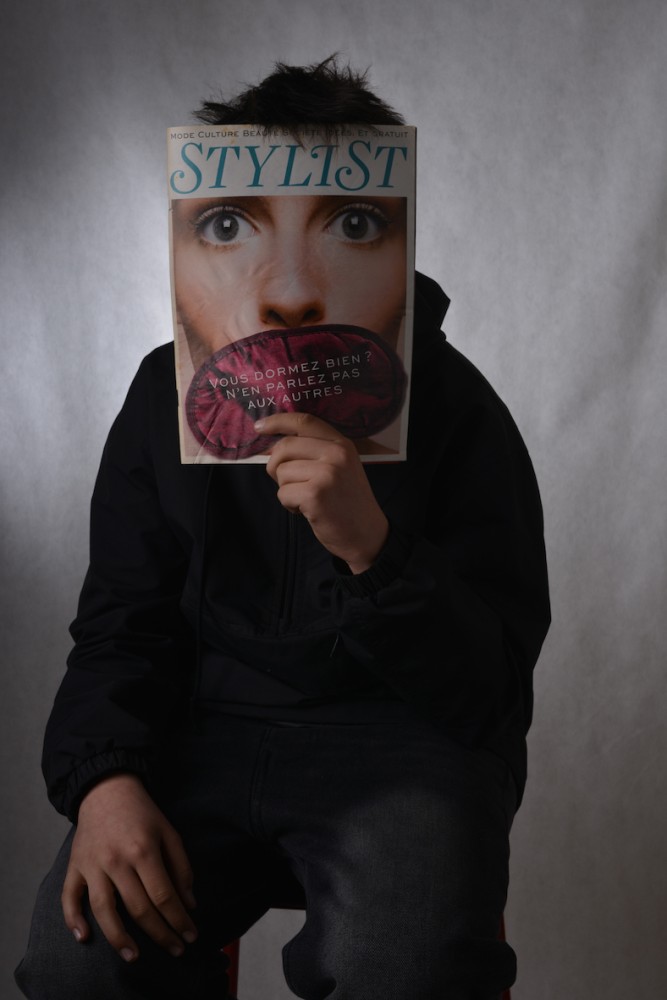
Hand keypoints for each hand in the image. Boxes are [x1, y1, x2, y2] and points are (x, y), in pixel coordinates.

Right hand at [62, 773, 196, 961]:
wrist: (106, 789)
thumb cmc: (142, 812)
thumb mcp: (169, 832)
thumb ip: (181, 867)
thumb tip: (189, 904)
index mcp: (143, 850)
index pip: (164, 896)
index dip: (179, 920)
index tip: (190, 936)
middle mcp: (116, 860)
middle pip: (139, 908)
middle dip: (160, 934)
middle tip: (175, 950)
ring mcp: (92, 865)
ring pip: (104, 910)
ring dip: (119, 938)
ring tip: (133, 956)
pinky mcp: (75, 866)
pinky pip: (69, 897)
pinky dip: (73, 920)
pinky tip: (84, 938)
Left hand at [258, 412, 388, 573]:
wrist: (367, 535)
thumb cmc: (348, 503)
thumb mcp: (340, 468)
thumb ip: (314, 452)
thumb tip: (273, 447)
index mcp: (342, 444)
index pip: (304, 422)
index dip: (277, 421)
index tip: (259, 427)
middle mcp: (336, 455)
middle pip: (285, 447)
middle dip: (276, 466)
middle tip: (289, 483)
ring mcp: (327, 474)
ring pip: (281, 472)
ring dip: (286, 489)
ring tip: (307, 499)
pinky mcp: (315, 494)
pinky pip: (283, 493)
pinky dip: (289, 504)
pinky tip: (306, 510)